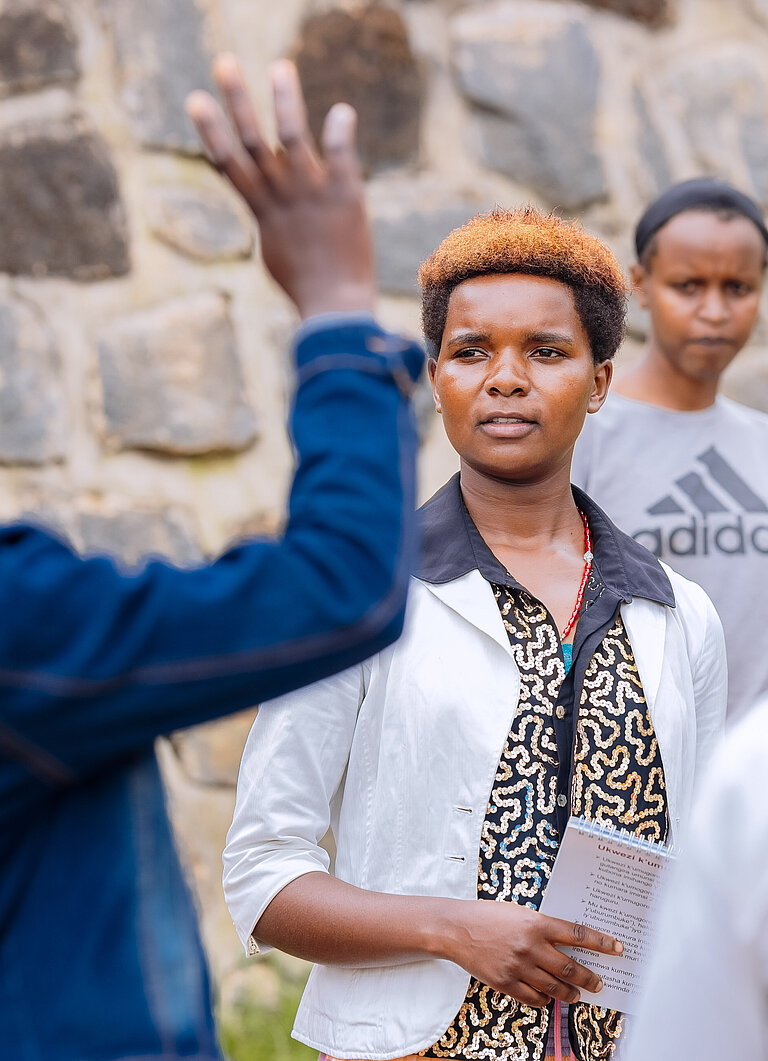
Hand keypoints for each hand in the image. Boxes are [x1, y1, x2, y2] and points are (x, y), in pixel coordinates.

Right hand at [186, 55, 373, 319]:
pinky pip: (340, 156)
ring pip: (292, 139)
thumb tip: (267, 198)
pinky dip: (339, 133)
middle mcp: (282, 196)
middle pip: (252, 142)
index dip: (211, 131)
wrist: (335, 306)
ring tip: (279, 68)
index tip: (195, 98)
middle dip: (236, 102)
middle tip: (224, 63)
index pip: (229, 164)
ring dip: (284, 101)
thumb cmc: (306, 285)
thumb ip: (271, 218)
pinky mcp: (345, 196)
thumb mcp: (277, 251)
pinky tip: (342, 111)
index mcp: (263, 211)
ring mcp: (312, 194)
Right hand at [441, 900, 622, 1007]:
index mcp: (536, 923)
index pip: (577, 934)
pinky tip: (549, 997)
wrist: (456, 928)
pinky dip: (545, 999)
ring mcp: (518, 966)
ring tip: (577, 994)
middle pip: (570, 968)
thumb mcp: (519, 912)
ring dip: (570, 993)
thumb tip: (565, 942)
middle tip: (599, 983)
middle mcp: (531, 946)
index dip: (600, 943)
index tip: (617, 948)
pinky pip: (534, 997)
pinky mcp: (506, 982)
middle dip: (589, 978)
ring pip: (555, 987)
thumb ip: (541, 927)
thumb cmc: (488, 915)